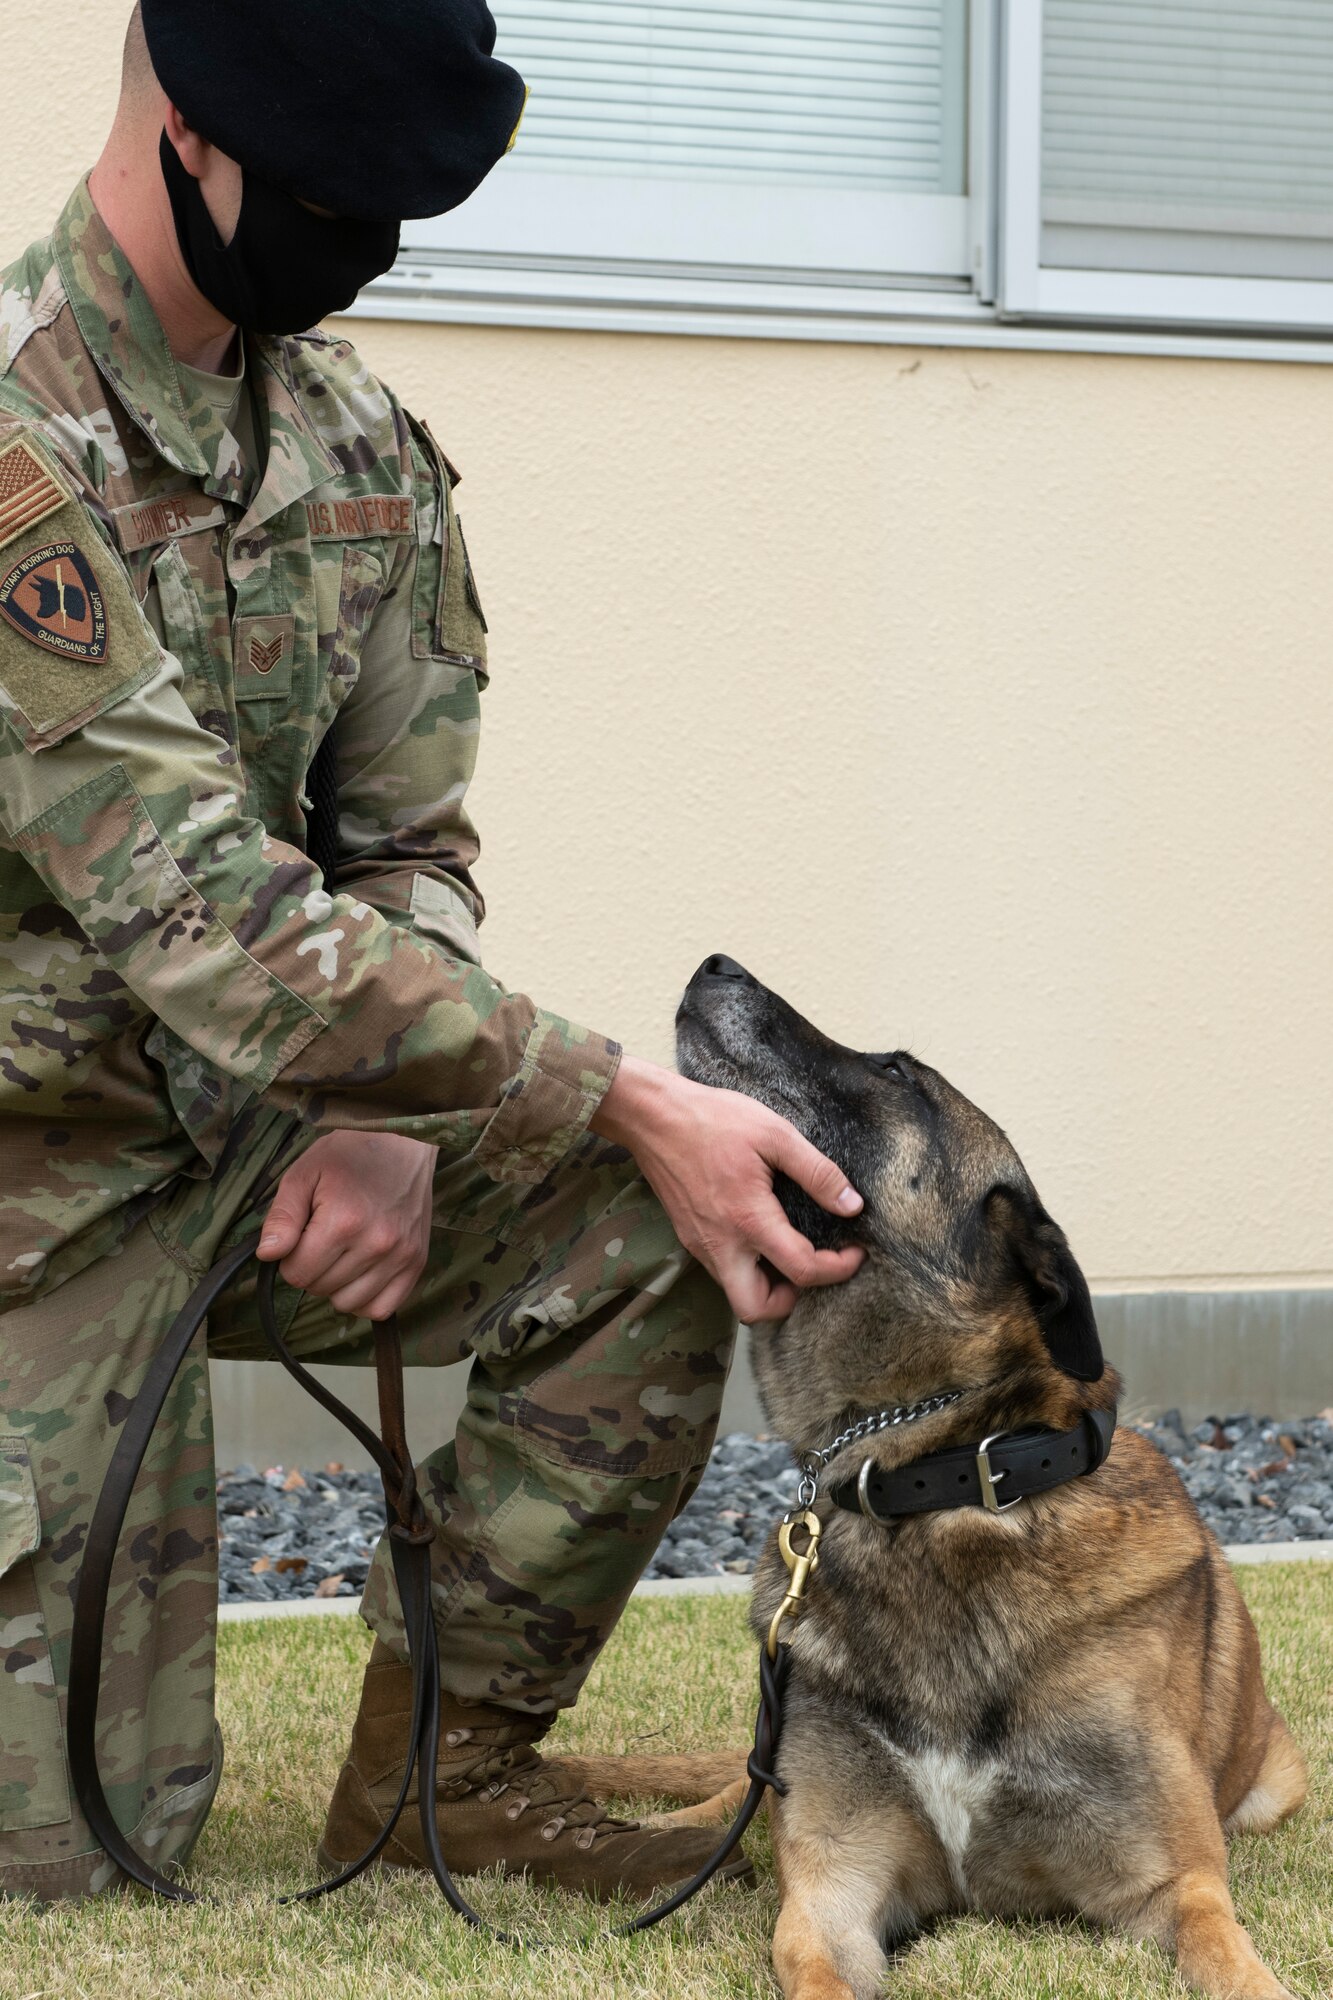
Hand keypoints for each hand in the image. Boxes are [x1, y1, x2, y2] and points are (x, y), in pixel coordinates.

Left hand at [255, 1130, 437, 1321]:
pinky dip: (365, 1299)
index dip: (290, 1257)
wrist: (403, 1141)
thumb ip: (282, 1217)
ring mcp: (401, 1255)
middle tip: (323, 1237)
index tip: (303, 1234)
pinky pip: (382, 1308)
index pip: (297, 1274)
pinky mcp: (417, 1262)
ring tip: (343, 1253)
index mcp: (343, 1221)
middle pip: (320, 1289)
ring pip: (348, 1303)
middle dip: (312, 1268)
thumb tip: (268, 1254)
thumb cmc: (348, 1155)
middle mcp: (376, 1243)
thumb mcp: (304, 1174)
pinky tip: (361, 1274)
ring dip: (336, 1285)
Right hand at [591, 1055, 864, 1322]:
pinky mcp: (688, 1236)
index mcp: (749, 1219)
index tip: (854, 1252)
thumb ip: (817, 1172)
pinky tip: (761, 1233)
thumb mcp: (775, 1135)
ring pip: (736, 1292)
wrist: (652, 1116)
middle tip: (810, 1267)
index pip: (802, 1270)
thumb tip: (852, 1204)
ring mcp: (700, 1244)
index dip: (838, 1269)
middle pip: (756, 1309)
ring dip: (767, 1285)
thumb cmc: (713, 1119)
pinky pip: (722, 1270)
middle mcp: (721, 1243)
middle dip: (790, 1300)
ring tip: (789, 1249)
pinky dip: (747, 1267)